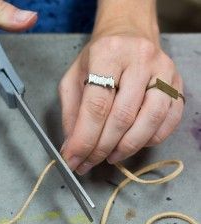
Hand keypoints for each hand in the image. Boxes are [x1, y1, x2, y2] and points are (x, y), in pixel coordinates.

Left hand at [59, 2, 183, 174]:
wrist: (129, 35)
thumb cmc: (98, 58)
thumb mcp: (74, 78)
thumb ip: (71, 112)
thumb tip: (71, 147)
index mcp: (108, 54)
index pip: (96, 106)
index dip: (84, 138)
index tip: (73, 159)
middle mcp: (140, 60)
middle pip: (122, 117)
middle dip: (101, 148)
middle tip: (88, 164)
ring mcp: (164, 72)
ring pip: (149, 121)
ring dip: (126, 148)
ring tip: (109, 157)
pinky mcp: (177, 84)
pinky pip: (169, 121)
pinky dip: (150, 140)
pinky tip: (132, 144)